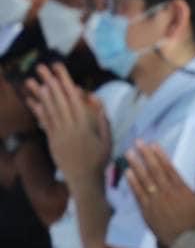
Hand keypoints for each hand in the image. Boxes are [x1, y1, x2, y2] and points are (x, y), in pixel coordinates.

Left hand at [25, 62, 109, 188]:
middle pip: (58, 100)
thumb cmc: (100, 159)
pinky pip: (44, 121)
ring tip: (33, 80)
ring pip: (48, 109)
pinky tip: (33, 100)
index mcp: (84, 125)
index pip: (73, 97)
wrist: (85, 179)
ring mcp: (59, 133)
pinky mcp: (52, 140)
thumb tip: (95, 99)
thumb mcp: (108, 139)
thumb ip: (101, 118)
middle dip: (49, 82)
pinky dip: (38, 110)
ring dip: (40, 93)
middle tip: (42, 67)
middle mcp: (69, 126)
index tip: (59, 68)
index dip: (65, 81)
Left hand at [124, 141, 194, 246]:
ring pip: (144, 180)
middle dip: (146, 155)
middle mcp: (167, 193)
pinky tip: (128, 173)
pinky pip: (138, 195)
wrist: (187, 244)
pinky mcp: (147, 212)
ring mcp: (156, 202)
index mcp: (182, 190)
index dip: (160, 155)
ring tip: (129, 153)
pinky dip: (133, 183)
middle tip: (138, 143)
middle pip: (154, 170)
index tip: (153, 144)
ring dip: (136, 165)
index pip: (169, 168)